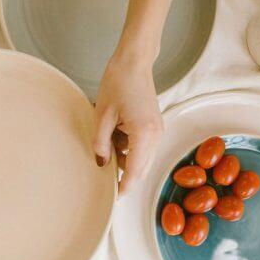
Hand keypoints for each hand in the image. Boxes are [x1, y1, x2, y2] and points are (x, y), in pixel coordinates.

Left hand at [93, 52, 162, 195]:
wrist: (135, 61)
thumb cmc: (118, 82)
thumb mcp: (102, 115)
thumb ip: (100, 143)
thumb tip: (101, 163)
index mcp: (143, 134)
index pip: (134, 171)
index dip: (123, 186)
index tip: (112, 197)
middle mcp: (156, 135)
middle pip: (141, 168)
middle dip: (123, 173)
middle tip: (102, 169)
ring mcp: (158, 130)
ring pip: (142, 158)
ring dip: (124, 157)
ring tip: (107, 137)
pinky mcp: (156, 125)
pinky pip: (143, 146)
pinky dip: (129, 147)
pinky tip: (116, 131)